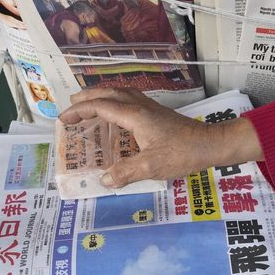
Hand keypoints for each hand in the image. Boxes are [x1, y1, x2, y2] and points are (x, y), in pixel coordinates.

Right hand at [58, 88, 262, 186]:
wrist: (210, 145)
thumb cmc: (182, 153)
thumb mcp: (152, 166)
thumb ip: (126, 172)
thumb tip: (104, 180)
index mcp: (134, 115)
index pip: (100, 107)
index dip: (79, 111)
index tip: (64, 120)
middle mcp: (141, 107)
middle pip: (109, 94)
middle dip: (87, 97)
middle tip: (71, 105)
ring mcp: (151, 108)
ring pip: (121, 94)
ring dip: (102, 96)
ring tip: (90, 104)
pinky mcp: (158, 114)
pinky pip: (131, 101)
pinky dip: (117, 102)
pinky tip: (118, 115)